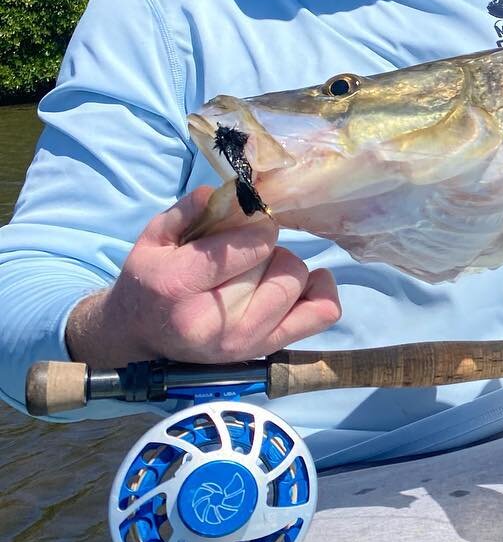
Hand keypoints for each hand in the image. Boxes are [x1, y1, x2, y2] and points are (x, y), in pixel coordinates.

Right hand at [65, 186, 340, 366]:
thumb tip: (233, 191)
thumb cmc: (150, 283)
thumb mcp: (153, 240)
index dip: (258, 227)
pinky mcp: (266, 350)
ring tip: (260, 271)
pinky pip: (320, 314)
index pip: (249, 248)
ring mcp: (245, 341)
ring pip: (296, 283)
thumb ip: (188, 211)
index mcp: (180, 286)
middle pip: (276, 264)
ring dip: (286, 268)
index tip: (249, 223)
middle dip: (266, 248)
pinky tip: (301, 282)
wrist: (143, 339)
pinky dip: (320, 291)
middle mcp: (215, 322)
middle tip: (246, 252)